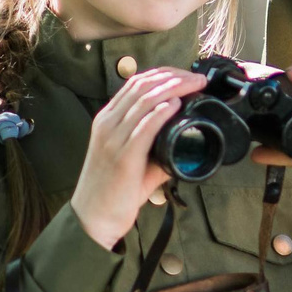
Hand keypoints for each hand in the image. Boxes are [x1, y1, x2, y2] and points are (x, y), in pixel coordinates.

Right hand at [69, 67, 207, 249]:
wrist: (93, 217)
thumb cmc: (113, 189)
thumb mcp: (132, 158)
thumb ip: (156, 145)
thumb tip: (187, 140)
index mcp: (107, 119)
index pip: (135, 83)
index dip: (164, 74)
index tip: (187, 75)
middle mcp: (107, 123)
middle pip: (142, 85)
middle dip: (174, 76)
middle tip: (198, 78)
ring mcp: (113, 138)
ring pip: (145, 100)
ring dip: (175, 88)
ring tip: (196, 86)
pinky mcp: (123, 156)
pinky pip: (144, 126)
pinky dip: (162, 112)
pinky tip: (177, 105)